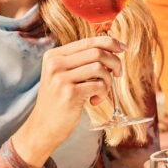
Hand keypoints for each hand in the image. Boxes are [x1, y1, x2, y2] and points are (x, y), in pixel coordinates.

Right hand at [12, 36, 124, 167]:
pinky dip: (103, 93)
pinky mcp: (69, 93)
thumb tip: (113, 49)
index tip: (123, 48)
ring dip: (108, 80)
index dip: (110, 42)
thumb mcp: (64, 75)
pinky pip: (99, 86)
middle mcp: (55, 63)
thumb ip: (82, 61)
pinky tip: (95, 101)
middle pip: (97, 52)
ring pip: (99, 68)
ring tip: (102, 91)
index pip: (89, 41)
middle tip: (118, 74)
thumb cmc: (60, 100)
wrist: (44, 127)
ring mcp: (61, 78)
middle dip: (114, 62)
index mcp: (54, 55)